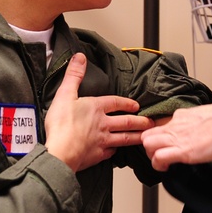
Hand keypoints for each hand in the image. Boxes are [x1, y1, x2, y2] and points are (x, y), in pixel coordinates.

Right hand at [45, 53, 154, 171]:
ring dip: (136, 136)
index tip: (136, 105)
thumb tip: (80, 57)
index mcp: (96, 107)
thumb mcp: (65, 94)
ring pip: (125, 138)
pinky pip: (112, 152)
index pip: (116, 102)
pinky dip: (117, 150)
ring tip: (146, 136)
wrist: (60, 151)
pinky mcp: (98, 155)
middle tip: (151, 122)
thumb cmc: (61, 124)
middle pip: (126, 121)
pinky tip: (118, 150)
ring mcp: (103, 140)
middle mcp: (103, 124)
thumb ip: (74, 75)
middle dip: (140, 121)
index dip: (127, 103)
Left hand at [141, 101, 211, 170]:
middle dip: (150, 148)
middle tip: (160, 156)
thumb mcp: (207, 117)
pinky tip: (167, 168)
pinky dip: (159, 165)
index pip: (157, 125)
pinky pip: (158, 158)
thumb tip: (200, 130)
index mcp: (182, 116)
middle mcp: (177, 124)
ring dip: (152, 157)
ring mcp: (178, 137)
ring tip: (163, 163)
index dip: (156, 138)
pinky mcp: (184, 150)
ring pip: (147, 145)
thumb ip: (197, 124)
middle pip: (147, 135)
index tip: (162, 146)